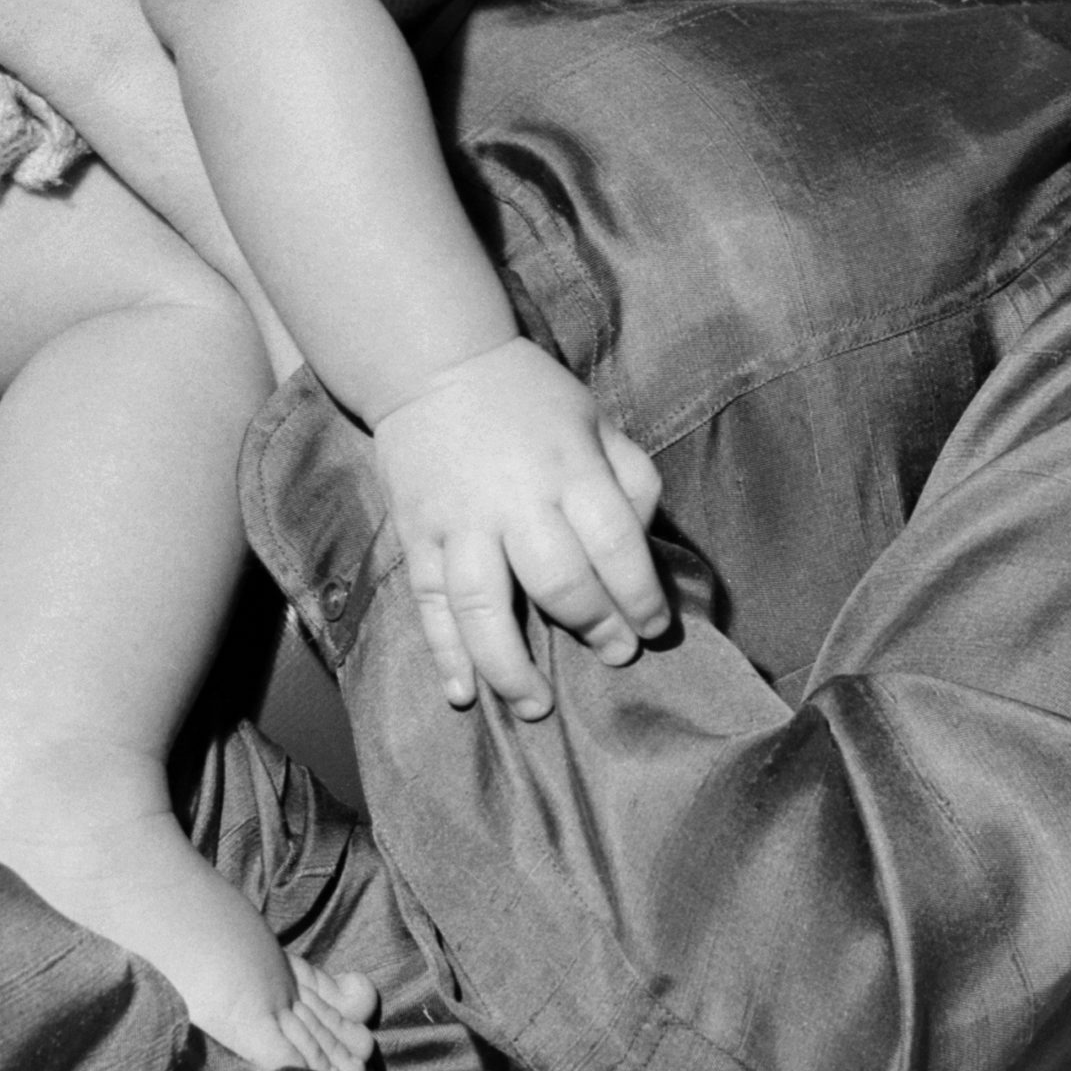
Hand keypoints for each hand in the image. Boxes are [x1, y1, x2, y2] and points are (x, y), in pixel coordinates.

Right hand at [370, 339, 667, 715]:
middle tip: (615, 654)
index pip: (617, 546)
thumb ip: (630, 478)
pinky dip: (445, 654)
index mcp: (571, 468)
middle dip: (595, 628)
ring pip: (485, 607)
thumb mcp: (595, 419)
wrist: (434, 363)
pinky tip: (463, 693)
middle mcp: (516, 500)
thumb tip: (645, 546)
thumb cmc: (529, 397)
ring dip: (512, 667)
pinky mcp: (417, 536)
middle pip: (560, 583)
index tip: (654, 629)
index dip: (641, 597)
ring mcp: (460, 522)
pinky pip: (430, 604)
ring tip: (536, 707)